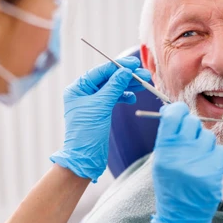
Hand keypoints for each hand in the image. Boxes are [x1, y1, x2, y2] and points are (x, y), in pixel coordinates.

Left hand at [50, 57, 150, 181]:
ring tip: (144, 84)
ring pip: (113, 88)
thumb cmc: (87, 132)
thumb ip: (114, 86)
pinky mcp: (100, 111)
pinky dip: (124, 96)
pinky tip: (133, 97)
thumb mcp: (102, 106)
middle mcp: (83, 92)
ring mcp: (92, 102)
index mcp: (78, 88)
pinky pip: (114, 98)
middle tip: (144, 75)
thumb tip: (126, 71)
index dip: (118, 66)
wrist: (85, 158)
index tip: (134, 64)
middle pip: (108, 78)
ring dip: (128, 85)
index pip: (101, 71)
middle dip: (127, 76)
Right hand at [151, 102, 222, 222]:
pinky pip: (218, 149)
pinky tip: (205, 166)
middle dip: (192, 127)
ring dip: (204, 142)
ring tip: (197, 157)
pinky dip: (213, 155)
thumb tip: (174, 110)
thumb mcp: (160, 161)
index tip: (180, 112)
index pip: (173, 115)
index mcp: (164, 150)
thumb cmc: (170, 184)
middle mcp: (181, 154)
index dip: (178, 110)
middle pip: (192, 122)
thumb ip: (167, 136)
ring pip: (207, 135)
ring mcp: (199, 162)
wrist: (181, 215)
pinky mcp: (214, 171)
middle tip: (189, 139)